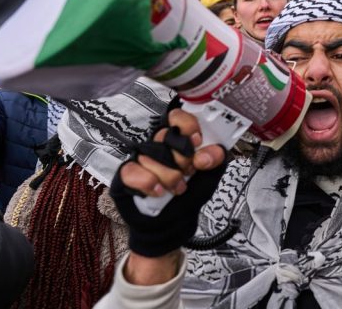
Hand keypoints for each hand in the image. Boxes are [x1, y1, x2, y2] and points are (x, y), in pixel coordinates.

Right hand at [110, 108, 226, 258]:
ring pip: (152, 156)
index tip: (197, 141)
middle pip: (165, 136)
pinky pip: (134, 171)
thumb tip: (204, 156)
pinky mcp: (126, 176)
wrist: (172, 224)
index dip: (187, 125)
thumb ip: (215, 159)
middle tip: (189, 172)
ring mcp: (140, 160)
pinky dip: (149, 184)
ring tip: (178, 188)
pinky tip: (159, 192)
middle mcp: (157, 146)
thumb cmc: (189, 195)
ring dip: (170, 177)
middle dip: (182, 159)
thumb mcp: (211, 176)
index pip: (176, 117)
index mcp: (177, 141)